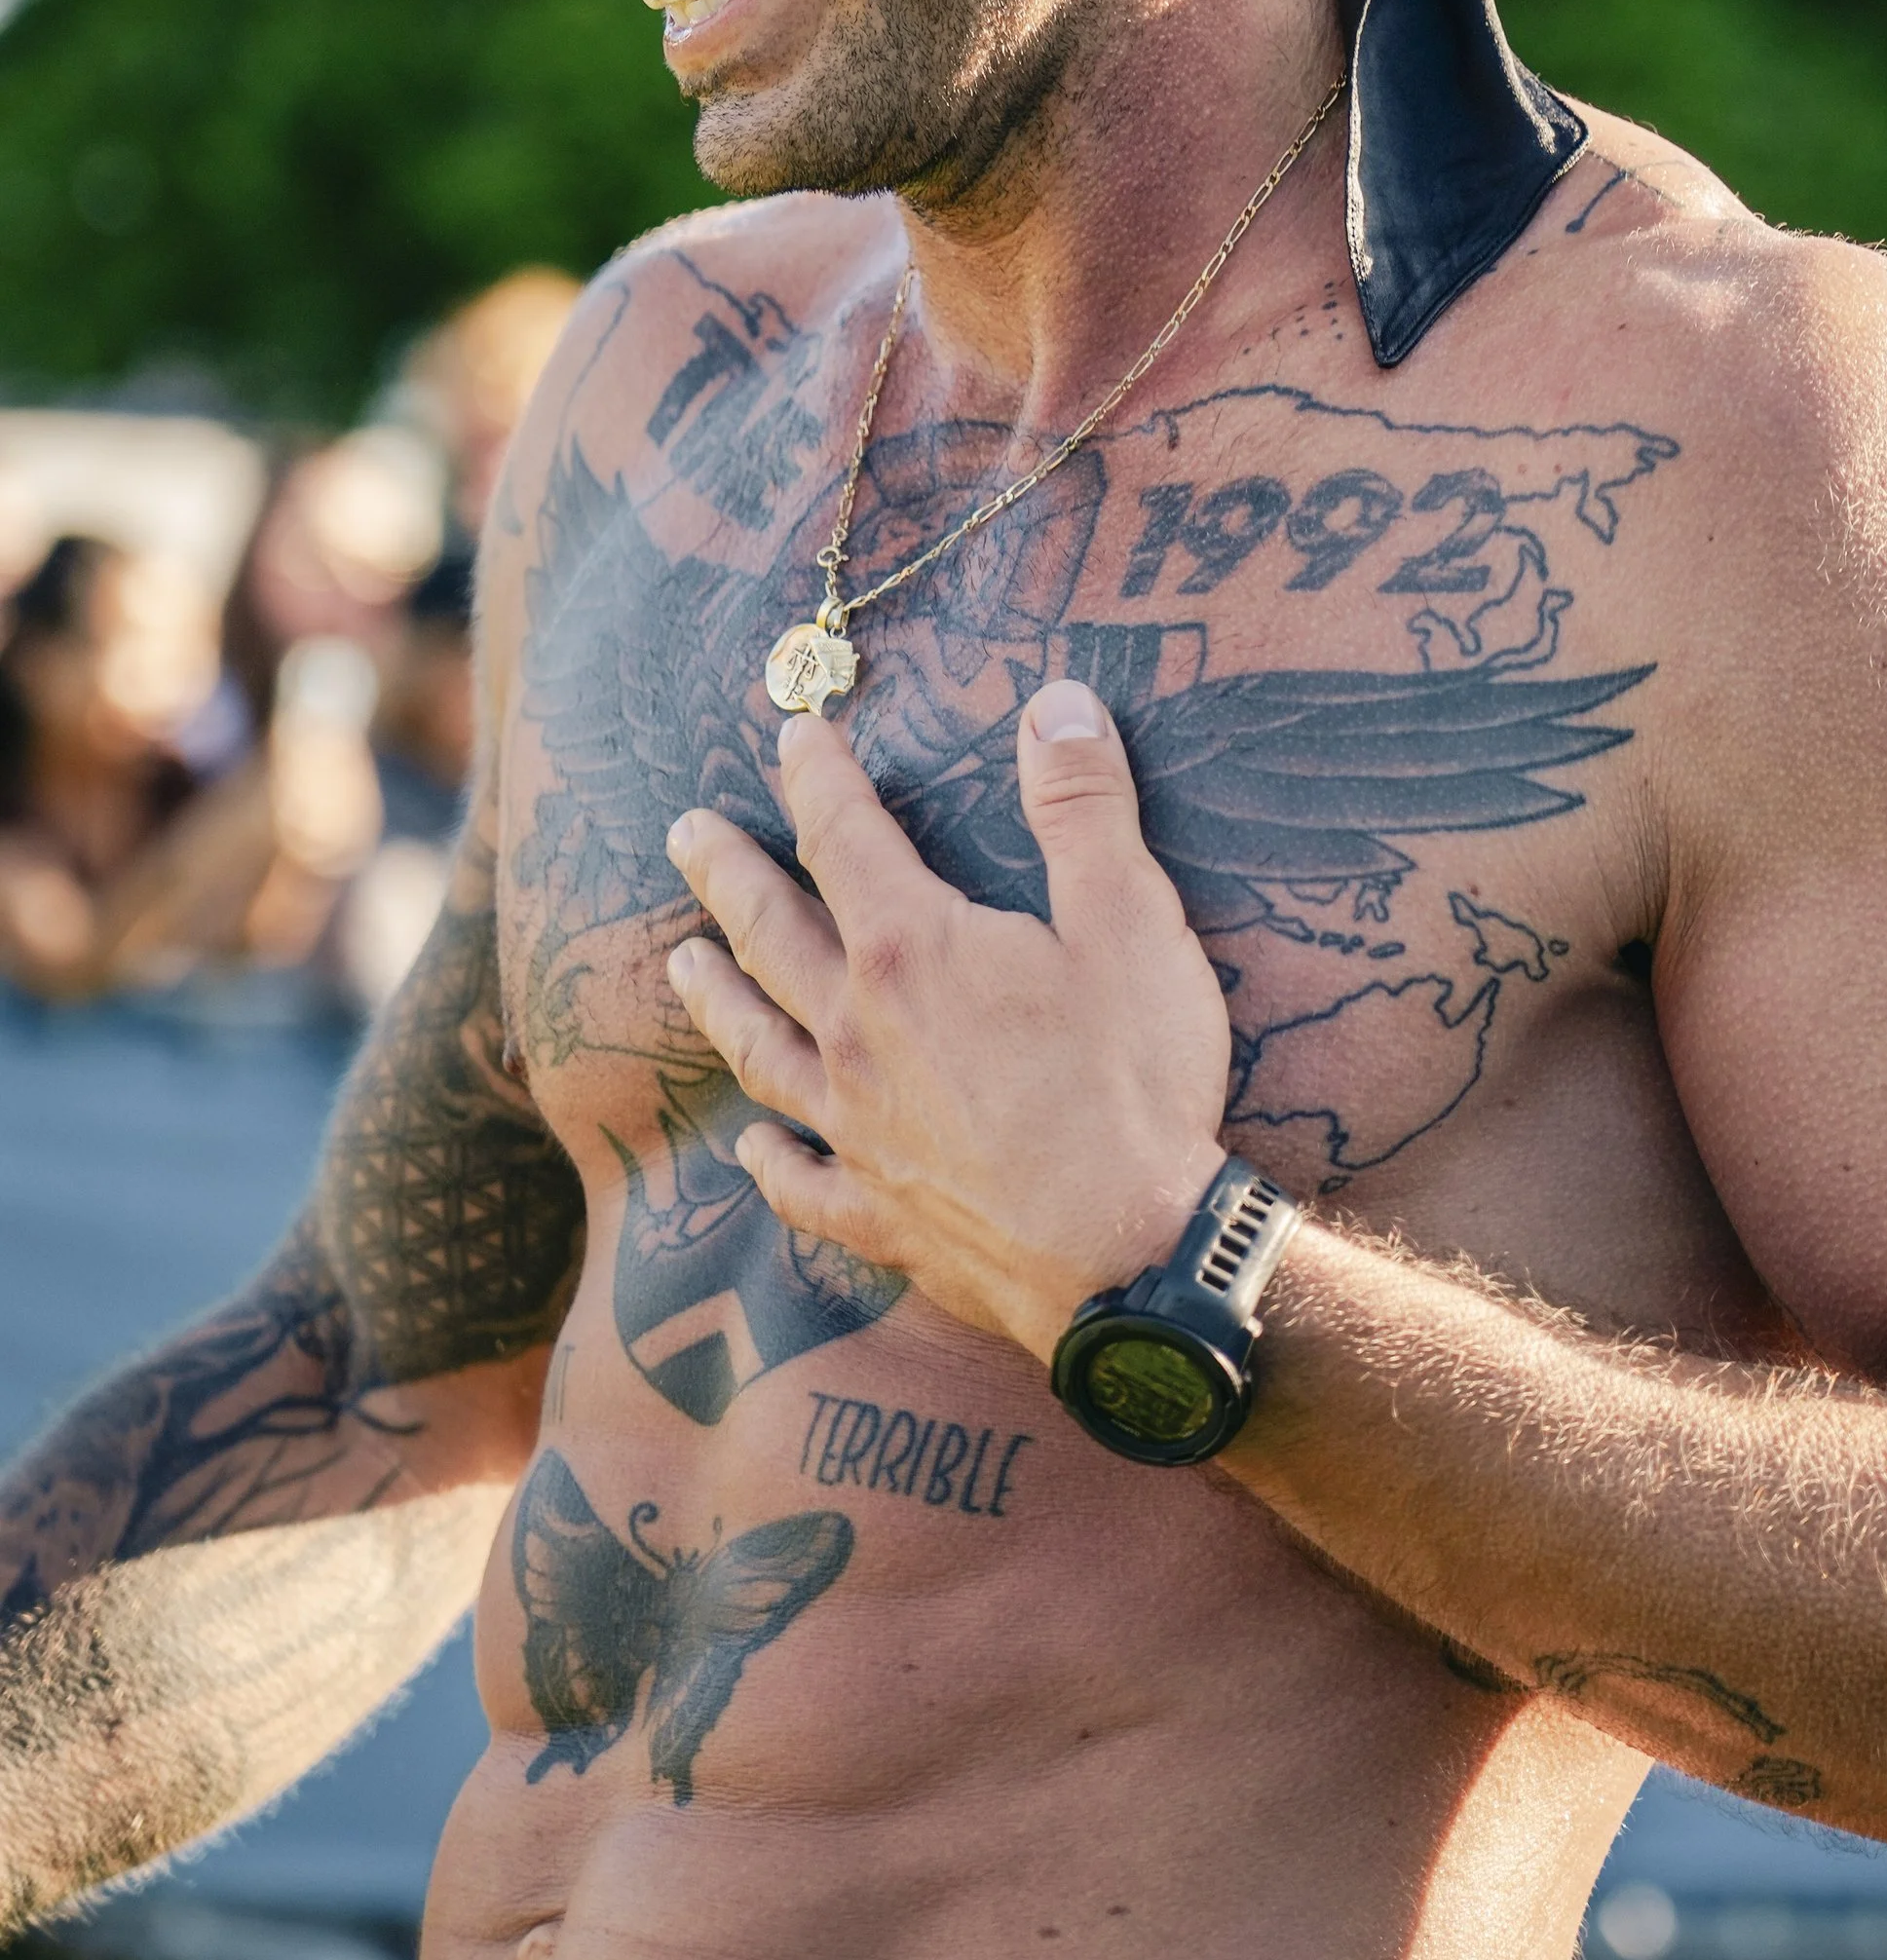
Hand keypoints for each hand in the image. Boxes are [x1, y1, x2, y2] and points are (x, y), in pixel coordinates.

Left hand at [664, 682, 1233, 1360]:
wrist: (1128, 1256)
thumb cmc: (1132, 1083)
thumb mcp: (1130, 920)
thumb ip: (1085, 807)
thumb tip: (1057, 703)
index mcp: (910, 950)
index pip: (842, 837)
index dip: (817, 778)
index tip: (792, 734)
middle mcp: (856, 1034)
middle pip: (769, 934)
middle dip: (726, 874)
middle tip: (684, 830)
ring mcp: (857, 1130)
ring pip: (759, 1049)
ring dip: (716, 1000)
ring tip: (681, 961)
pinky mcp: (878, 1213)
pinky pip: (800, 1182)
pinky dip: (770, 1162)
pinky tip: (753, 1147)